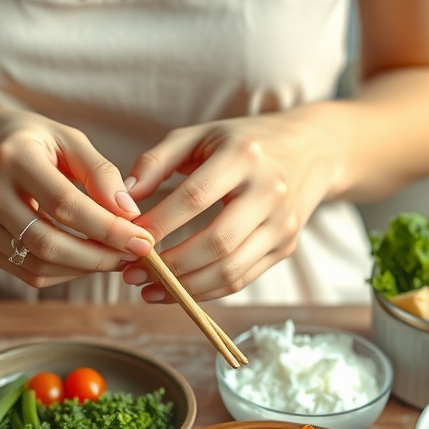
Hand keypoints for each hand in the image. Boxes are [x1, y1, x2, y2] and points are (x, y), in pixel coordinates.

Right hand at [0, 108, 154, 286]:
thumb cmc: (38, 143)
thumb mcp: (71, 141)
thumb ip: (101, 174)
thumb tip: (129, 214)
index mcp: (13, 157)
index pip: (65, 204)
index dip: (107, 228)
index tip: (143, 240)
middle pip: (48, 243)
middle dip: (99, 256)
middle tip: (133, 256)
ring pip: (39, 265)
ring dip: (85, 268)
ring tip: (114, 257)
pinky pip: (28, 273)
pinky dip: (65, 273)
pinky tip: (86, 260)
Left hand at [121, 111, 332, 301]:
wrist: (307, 150)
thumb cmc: (238, 142)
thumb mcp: (197, 136)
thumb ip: (155, 162)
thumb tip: (121, 198)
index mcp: (244, 156)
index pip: (196, 197)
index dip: (159, 223)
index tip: (127, 239)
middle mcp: (270, 191)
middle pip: (218, 242)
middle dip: (170, 265)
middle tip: (132, 273)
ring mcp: (282, 223)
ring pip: (231, 270)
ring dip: (185, 288)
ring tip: (148, 289)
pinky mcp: (286, 247)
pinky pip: (242, 279)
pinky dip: (205, 292)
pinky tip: (176, 292)